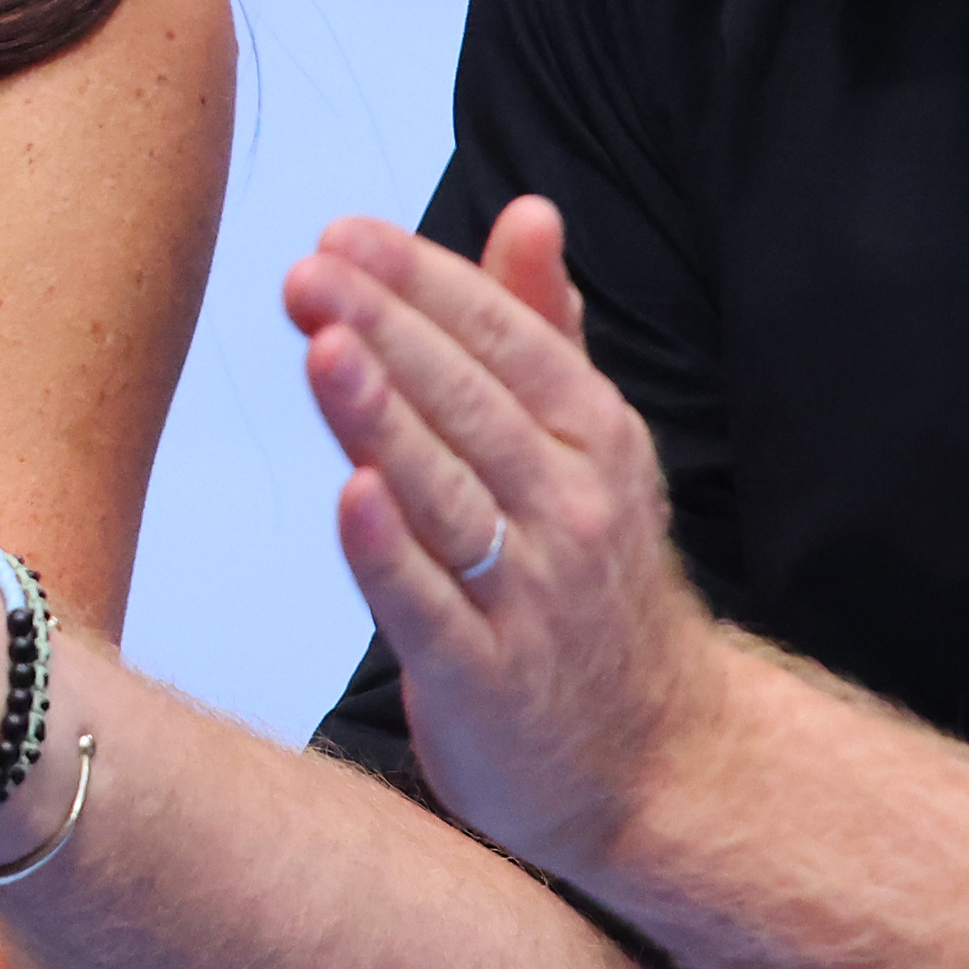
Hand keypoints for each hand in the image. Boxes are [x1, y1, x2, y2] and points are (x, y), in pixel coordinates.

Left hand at [283, 196, 729, 880]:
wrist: (660, 759)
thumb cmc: (597, 581)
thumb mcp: (590, 447)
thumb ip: (544, 328)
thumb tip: (530, 210)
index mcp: (595, 437)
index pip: (503, 339)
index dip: (422, 282)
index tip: (342, 233)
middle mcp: (570, 508)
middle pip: (467, 404)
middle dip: (385, 329)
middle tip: (308, 270)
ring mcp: (531, 598)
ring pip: (445, 492)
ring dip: (381, 417)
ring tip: (322, 346)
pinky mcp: (484, 682)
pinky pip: (430, 606)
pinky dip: (389, 551)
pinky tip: (348, 493)